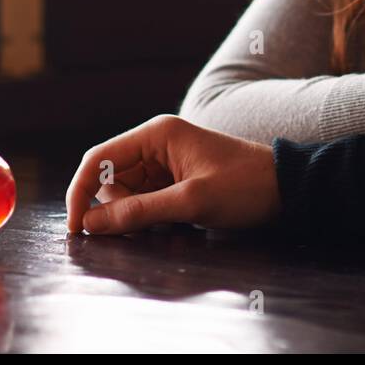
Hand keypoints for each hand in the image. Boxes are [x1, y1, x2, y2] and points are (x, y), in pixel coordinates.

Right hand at [65, 114, 281, 234]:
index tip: (77, 229)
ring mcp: (166, 162)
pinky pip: (146, 201)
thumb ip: (139, 212)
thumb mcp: (191, 202)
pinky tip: (178, 226)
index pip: (98, 160)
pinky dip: (152, 218)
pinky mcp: (176, 180)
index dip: (80, 193)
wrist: (287, 189)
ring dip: (136, 217)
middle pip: (110, 181)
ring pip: (127, 195)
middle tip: (145, 231)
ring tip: (173, 226)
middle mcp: (156, 143)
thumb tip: (91, 223)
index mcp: (157, 134)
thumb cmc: (245, 187)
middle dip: (116, 210)